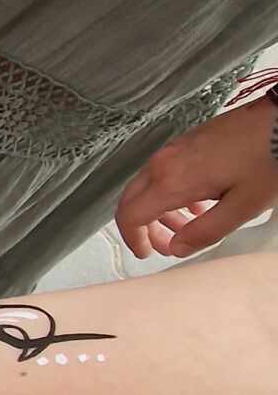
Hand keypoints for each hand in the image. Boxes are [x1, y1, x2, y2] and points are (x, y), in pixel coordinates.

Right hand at [115, 97, 277, 259]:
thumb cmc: (265, 159)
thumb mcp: (241, 207)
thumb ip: (205, 233)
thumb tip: (179, 248)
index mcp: (173, 181)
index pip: (130, 216)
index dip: (134, 239)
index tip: (147, 253)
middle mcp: (165, 162)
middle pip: (132, 200)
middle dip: (143, 228)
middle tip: (164, 245)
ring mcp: (174, 149)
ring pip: (147, 186)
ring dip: (159, 212)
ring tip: (186, 226)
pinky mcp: (185, 142)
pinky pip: (162, 171)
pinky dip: (169, 193)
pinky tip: (197, 202)